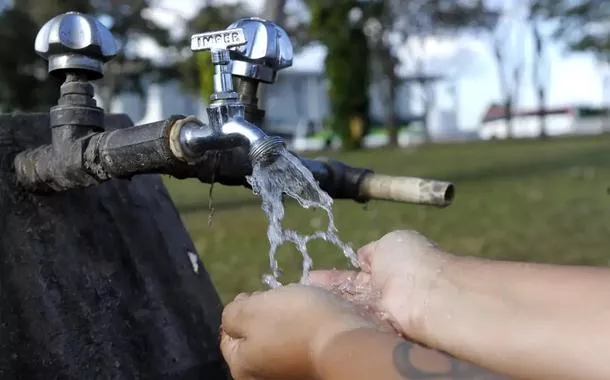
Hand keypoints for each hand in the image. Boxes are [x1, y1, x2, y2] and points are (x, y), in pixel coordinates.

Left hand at [220, 284, 376, 379]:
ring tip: (301, 305)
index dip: (241, 308)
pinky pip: (301, 342)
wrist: (348, 342)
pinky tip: (315, 317)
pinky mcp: (312, 368)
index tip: (257, 294)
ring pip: (280, 337)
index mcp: (242, 367)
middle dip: (265, 314)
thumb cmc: (295, 322)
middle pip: (255, 337)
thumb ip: (232, 314)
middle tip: (280, 299)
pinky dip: (305, 329)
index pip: (228, 334)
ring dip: (287, 320)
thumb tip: (234, 317)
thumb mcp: (251, 309)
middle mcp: (264, 377)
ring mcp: (289, 374)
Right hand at [309, 230, 452, 339]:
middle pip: (351, 290)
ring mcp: (380, 310)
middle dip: (329, 288)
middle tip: (304, 286)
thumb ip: (373, 251)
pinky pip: (353, 318)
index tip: (313, 275)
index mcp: (390, 265)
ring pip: (350, 304)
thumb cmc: (409, 262)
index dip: (338, 274)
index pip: (359, 270)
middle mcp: (385, 289)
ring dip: (329, 301)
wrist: (424, 295)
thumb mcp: (389, 242)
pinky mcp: (377, 327)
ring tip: (304, 298)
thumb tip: (362, 257)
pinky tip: (315, 311)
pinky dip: (336, 314)